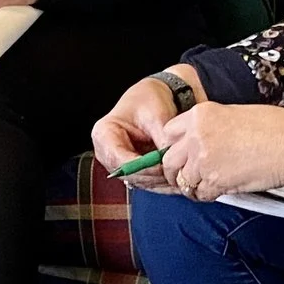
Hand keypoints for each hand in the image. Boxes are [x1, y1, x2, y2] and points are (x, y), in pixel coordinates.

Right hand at [91, 72, 189, 187]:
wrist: (153, 99)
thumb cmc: (150, 100)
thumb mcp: (157, 115)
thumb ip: (161, 139)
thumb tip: (168, 162)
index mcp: (104, 134)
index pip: (119, 159)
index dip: (142, 168)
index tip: (162, 167)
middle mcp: (107, 152)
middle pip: (127, 174)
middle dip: (152, 176)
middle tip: (176, 175)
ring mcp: (118, 164)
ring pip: (138, 181)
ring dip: (159, 182)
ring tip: (179, 177)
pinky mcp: (131, 170)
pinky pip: (146, 182)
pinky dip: (161, 183)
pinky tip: (177, 180)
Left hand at [155, 102, 283, 201]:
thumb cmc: (273, 127)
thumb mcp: (231, 114)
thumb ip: (208, 127)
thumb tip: (195, 143)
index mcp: (200, 115)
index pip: (168, 133)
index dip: (173, 147)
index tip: (178, 154)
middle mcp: (196, 136)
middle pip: (168, 159)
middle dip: (175, 170)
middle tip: (183, 175)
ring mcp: (203, 159)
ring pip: (182, 180)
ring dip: (191, 185)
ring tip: (203, 185)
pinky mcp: (215, 181)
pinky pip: (200, 194)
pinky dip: (206, 195)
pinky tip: (216, 190)